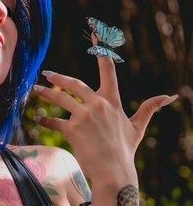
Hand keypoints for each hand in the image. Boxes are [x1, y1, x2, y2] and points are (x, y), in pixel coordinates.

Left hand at [33, 35, 177, 183]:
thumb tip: (169, 96)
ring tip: (36, 90)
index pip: (107, 70)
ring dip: (46, 94)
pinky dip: (45, 120)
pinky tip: (38, 120)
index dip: (101, 51)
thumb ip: (149, 108)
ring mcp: (84, 116)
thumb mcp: (137, 127)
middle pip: (74, 84)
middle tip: (46, 74)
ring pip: (60, 99)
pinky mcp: (72, 130)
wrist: (114, 171)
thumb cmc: (125, 150)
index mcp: (112, 101)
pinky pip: (54, 122)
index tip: (96, 34)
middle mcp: (98, 105)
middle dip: (58, 78)